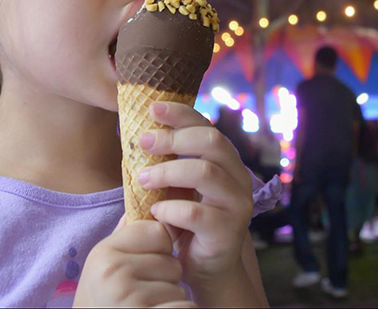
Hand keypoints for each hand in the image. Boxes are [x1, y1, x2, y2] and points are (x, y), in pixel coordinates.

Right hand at [73, 215, 186, 307]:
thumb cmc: (101, 301)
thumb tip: (142, 201)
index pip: (157, 232)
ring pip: (178, 288)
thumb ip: (124, 236)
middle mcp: (114, 273)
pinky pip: (185, 308)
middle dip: (164, 279)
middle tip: (140, 295)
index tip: (141, 267)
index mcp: (104, 253)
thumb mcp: (102, 265)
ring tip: (144, 308)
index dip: (158, 250)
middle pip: (171, 261)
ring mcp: (130, 299)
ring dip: (169, 301)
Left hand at [138, 102, 253, 287]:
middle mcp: (237, 178)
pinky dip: (170, 208)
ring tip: (143, 178)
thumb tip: (139, 134)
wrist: (207, 269)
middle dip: (173, 138)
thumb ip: (171, 164)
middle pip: (212, 142)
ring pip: (205, 172)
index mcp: (226, 162)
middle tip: (143, 142)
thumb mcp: (179, 188)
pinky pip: (196, 213)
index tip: (152, 108)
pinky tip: (156, 211)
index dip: (181, 114)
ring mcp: (237, 204)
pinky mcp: (228, 232)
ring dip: (167, 172)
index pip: (207, 126)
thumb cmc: (188, 224)